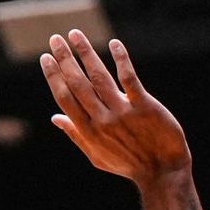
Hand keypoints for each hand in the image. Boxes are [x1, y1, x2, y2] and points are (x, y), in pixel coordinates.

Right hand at [39, 30, 190, 182]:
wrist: (163, 174)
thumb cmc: (129, 165)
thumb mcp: (97, 156)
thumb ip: (76, 135)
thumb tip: (54, 117)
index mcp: (88, 131)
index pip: (64, 98)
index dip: (54, 76)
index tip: (46, 58)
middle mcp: (103, 120)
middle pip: (78, 83)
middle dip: (64, 59)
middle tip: (55, 39)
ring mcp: (124, 112)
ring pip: (100, 77)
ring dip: (86, 53)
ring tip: (75, 35)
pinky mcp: (145, 107)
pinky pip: (130, 79)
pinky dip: (121, 60)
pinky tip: (114, 44)